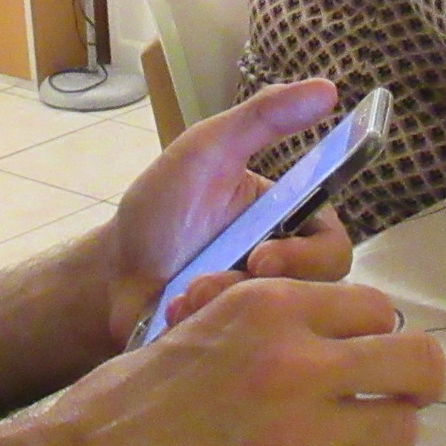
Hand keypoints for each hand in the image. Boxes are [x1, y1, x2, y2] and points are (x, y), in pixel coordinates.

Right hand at [14, 277, 444, 445]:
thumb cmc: (118, 401)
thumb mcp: (193, 328)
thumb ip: (261, 325)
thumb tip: (318, 332)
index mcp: (267, 307)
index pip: (374, 306)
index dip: (369, 329)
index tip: (355, 347)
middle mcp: (300, 361)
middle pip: (417, 361)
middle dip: (413, 375)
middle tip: (390, 390)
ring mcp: (305, 433)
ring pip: (400, 424)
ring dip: (380, 426)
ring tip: (346, 432)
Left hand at [83, 80, 355, 352]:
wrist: (110, 272)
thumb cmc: (162, 207)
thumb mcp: (208, 149)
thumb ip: (263, 117)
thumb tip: (328, 87)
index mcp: (291, 227)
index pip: (335, 247)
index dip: (311, 257)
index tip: (265, 256)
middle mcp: (286, 275)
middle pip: (321, 298)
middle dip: (269, 291)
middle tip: (223, 281)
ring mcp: (261, 317)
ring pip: (286, 330)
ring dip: (233, 309)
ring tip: (188, 296)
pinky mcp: (234, 350)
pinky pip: (248, 357)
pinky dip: (211, 332)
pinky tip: (177, 317)